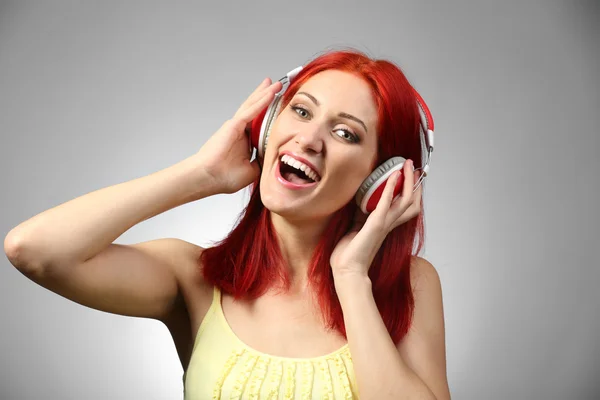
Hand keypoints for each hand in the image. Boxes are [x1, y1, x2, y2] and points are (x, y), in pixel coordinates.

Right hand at [194, 78, 282, 193]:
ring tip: (275, 83)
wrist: (209, 178)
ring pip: (253, 106)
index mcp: (244, 142)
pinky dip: (262, 101)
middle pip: (256, 110)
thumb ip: (261, 162)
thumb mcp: (251, 171)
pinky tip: (271, 92)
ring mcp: (236, 126)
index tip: (280, 109)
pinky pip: (251, 110)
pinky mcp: (234, 125)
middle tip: (277, 86)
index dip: (269, 116)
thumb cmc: (223, 177)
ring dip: (265, 93)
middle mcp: (240, 132)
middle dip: (266, 97)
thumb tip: (272, 158)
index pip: (259, 125)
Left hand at [330, 160, 422, 278]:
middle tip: (412, 166)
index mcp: (387, 226)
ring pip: (406, 200)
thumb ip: (361, 215)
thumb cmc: (350, 253)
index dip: (411, 191)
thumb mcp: (356, 227)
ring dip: (407, 180)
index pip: (407, 207)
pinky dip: (391, 187)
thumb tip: (360, 201)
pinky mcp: (376, 224)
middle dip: (414, 183)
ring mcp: (385, 224)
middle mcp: (390, 224)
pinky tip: (393, 175)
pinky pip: (387, 202)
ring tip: (406, 165)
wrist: (347, 270)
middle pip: (413, 202)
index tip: (409, 175)